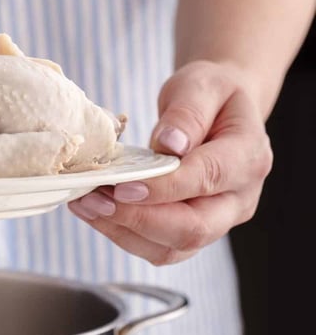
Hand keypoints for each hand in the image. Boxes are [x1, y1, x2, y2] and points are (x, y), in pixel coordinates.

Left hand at [67, 60, 272, 264]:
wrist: (218, 112)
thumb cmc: (210, 96)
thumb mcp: (201, 86)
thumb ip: (188, 113)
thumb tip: (171, 144)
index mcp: (248, 158)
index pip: (207, 180)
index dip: (163, 188)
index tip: (121, 186)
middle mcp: (239, 199)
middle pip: (193, 228)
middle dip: (138, 219)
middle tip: (94, 200)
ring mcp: (218, 222)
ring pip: (171, 247)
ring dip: (122, 231)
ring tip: (85, 204)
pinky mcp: (191, 233)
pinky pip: (157, 248)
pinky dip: (121, 234)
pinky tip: (94, 212)